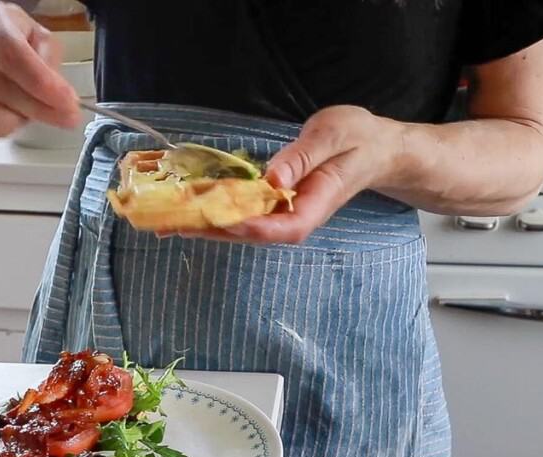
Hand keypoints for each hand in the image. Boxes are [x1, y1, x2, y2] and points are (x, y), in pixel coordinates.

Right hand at [0, 0, 80, 137]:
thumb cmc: (7, 39)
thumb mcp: (36, 37)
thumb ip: (48, 61)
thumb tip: (59, 95)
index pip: (11, 54)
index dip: (41, 83)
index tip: (67, 102)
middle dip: (37, 107)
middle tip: (66, 117)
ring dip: (16, 119)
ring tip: (35, 114)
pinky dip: (0, 129)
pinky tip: (14, 120)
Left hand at [174, 106, 404, 244]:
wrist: (375, 148)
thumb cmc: (358, 139)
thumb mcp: (333, 136)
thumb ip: (302, 158)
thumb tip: (272, 178)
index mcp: (316, 204)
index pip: (282, 227)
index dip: (250, 227)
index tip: (220, 218)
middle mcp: (297, 216)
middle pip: (252, 233)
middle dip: (212, 231)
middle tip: (172, 224)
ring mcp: (284, 212)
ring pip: (242, 227)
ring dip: (205, 225)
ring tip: (167, 222)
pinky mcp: (274, 203)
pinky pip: (242, 212)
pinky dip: (215, 211)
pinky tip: (188, 209)